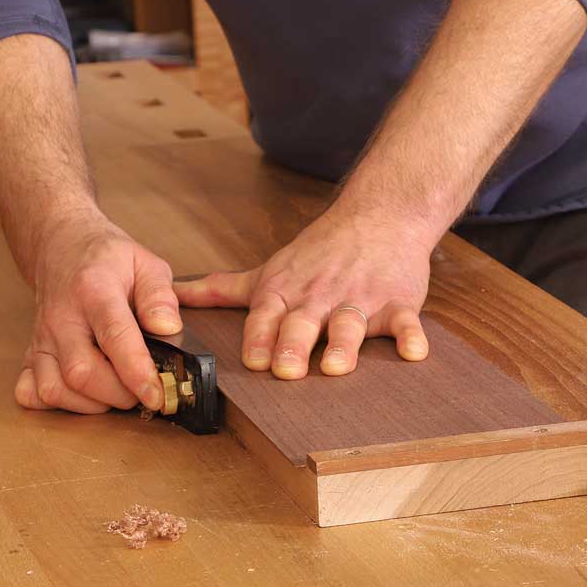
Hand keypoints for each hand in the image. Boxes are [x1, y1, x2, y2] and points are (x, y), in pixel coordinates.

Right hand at [15, 215, 179, 412]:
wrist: (62, 246)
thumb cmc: (107, 259)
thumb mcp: (146, 263)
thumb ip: (160, 296)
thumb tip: (169, 330)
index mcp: (95, 290)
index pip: (114, 337)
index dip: (137, 372)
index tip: (157, 394)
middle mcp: (62, 317)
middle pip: (81, 372)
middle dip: (118, 394)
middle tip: (141, 390)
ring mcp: (42, 338)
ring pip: (54, 389)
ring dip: (89, 404)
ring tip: (114, 392)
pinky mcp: (30, 353)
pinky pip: (29, 392)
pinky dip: (55, 404)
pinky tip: (80, 394)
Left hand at [174, 208, 432, 378]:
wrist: (379, 216)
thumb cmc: (319, 252)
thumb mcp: (268, 269)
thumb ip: (220, 289)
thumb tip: (172, 297)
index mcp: (287, 291)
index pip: (267, 315)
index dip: (260, 337)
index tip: (254, 360)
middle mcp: (320, 297)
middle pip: (304, 322)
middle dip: (293, 344)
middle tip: (286, 370)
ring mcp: (359, 300)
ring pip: (350, 324)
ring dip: (343, 345)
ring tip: (336, 367)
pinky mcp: (397, 303)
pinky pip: (405, 321)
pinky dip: (411, 336)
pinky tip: (414, 353)